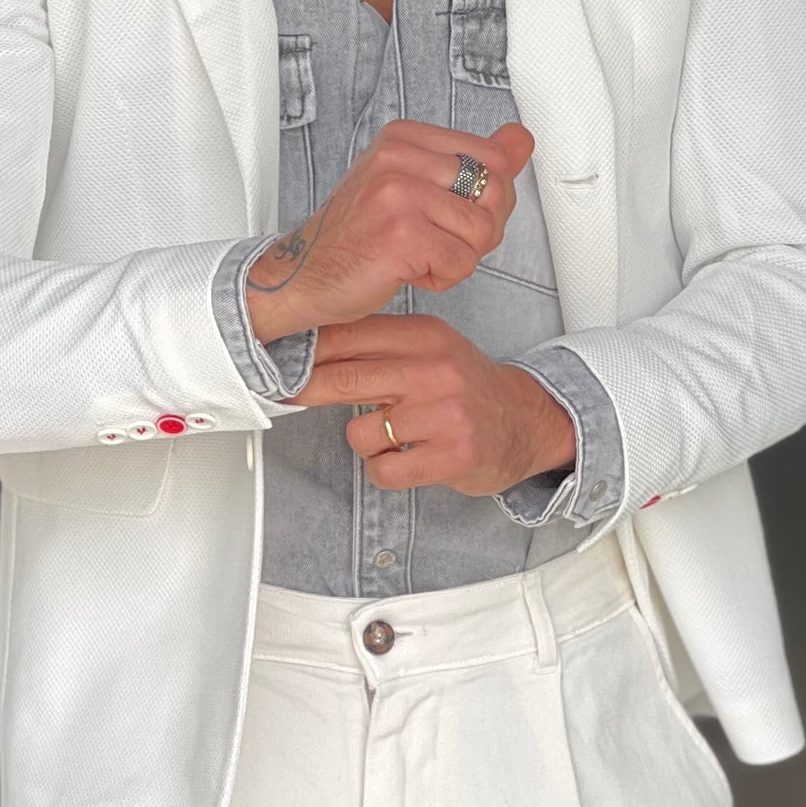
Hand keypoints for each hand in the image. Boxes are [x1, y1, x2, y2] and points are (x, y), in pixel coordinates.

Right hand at [245, 122, 533, 343]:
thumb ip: (472, 162)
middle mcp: (397, 157)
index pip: (494, 158)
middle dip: (477, 230)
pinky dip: (442, 278)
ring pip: (483, 230)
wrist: (302, 277)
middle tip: (434, 241)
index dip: (484, 199)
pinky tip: (408, 271)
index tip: (445, 213)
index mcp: (403, 138)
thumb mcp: (414, 186)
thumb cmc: (355, 238)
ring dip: (458, 257)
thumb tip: (520, 139)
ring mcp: (397, 193)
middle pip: (496, 192)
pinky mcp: (401, 234)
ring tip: (418, 256)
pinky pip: (462, 262)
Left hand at [292, 313, 576, 497]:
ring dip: (366, 442)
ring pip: (361, 433)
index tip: (278, 360)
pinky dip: (386, 471)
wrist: (527, 421)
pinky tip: (407, 459)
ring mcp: (444, 413)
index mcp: (425, 335)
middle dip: (306, 390)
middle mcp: (435, 369)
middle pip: (345, 378)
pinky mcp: (451, 455)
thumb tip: (309, 347)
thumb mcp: (430, 348)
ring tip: (394, 438)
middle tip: (288, 394)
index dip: (306, 350)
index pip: (350, 336)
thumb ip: (380, 345)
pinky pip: (385, 470)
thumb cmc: (466, 387)